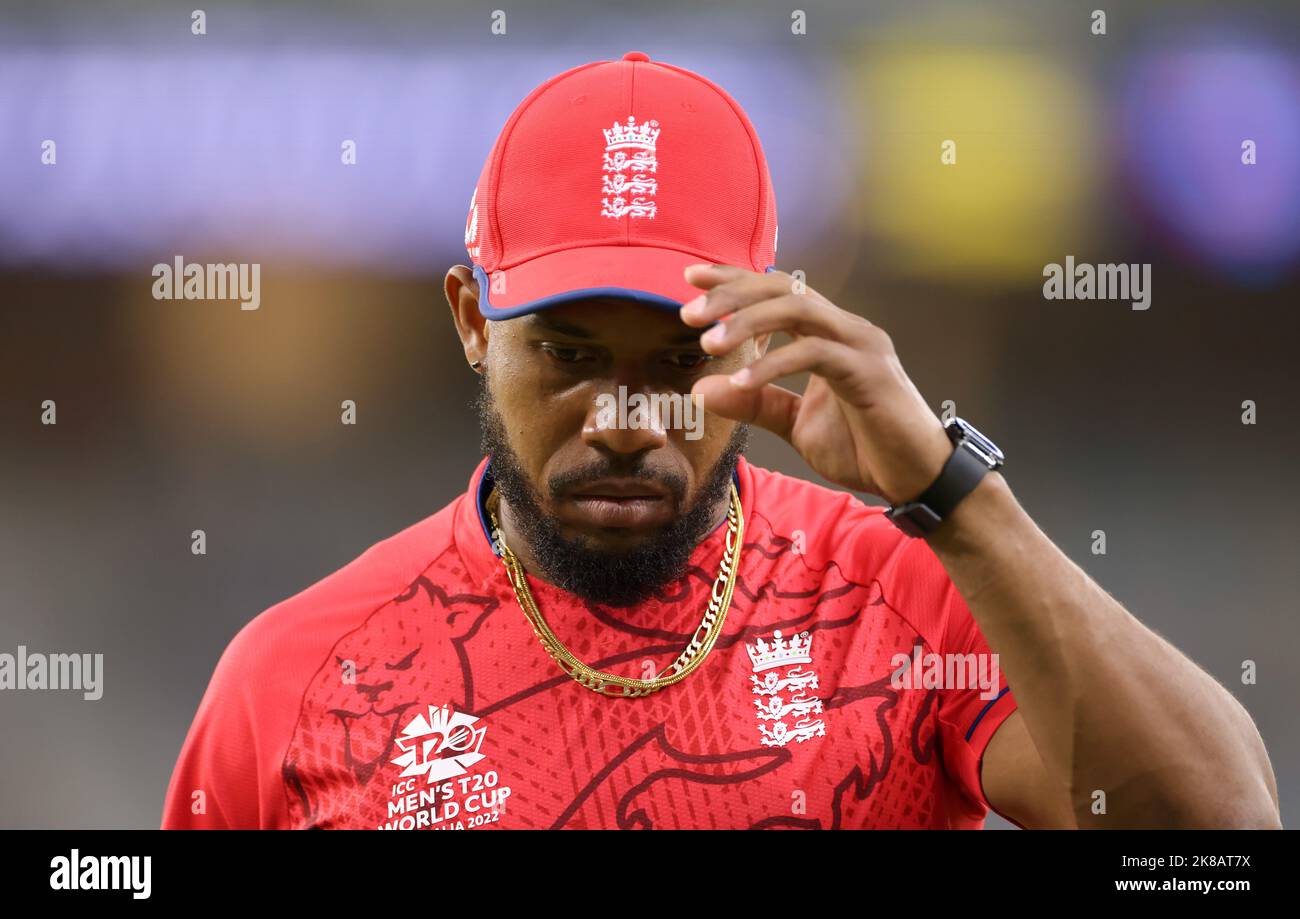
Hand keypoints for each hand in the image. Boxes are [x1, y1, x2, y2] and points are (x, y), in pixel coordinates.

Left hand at [680, 264, 953, 503]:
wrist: (916, 480)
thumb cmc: (863, 447)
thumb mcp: (794, 424)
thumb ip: (754, 403)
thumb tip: (701, 389)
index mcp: (828, 334)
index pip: (777, 291)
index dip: (734, 280)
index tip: (691, 278)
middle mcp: (846, 329)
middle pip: (784, 289)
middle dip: (733, 295)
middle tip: (689, 314)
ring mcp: (860, 346)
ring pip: (798, 310)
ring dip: (748, 322)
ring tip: (709, 343)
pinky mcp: (869, 372)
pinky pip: (815, 354)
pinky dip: (773, 364)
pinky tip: (742, 382)